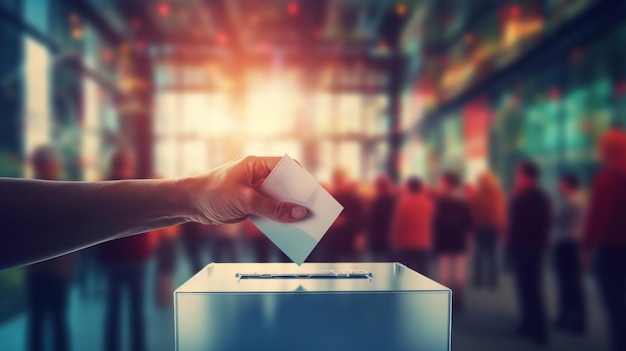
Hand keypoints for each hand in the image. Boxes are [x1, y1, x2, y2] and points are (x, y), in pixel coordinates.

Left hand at [182, 156, 307, 224]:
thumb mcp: (246, 200)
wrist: (189, 203)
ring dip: (288, 211)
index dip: (301, 178)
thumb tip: (299, 213)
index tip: (314, 192)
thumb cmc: (213, 193)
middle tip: (314, 211)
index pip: (286, 166)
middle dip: (298, 198)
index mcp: (257, 164)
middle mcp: (258, 175)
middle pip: (285, 185)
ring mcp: (254, 190)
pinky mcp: (250, 204)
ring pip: (278, 200)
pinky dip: (277, 219)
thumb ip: (273, 208)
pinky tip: (287, 230)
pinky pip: (269, 211)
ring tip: (304, 224)